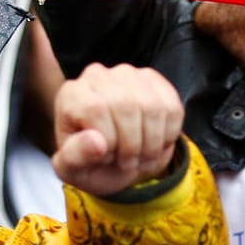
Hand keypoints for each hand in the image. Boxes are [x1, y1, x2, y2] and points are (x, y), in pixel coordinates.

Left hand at [52, 64, 185, 197]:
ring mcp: (128, 74)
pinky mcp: (153, 81)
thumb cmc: (89, 163)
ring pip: (153, 107)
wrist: (114, 162)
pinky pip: (172, 108)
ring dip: (152, 143)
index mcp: (71, 95)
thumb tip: (96, 143)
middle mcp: (98, 76)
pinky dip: (168, 135)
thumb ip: (75, 157)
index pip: (96, 109)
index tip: (106, 158)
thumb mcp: (72, 170)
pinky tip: (155, 144)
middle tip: (127, 163)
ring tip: (141, 157)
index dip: (108, 140)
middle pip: (127, 106)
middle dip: (132, 145)